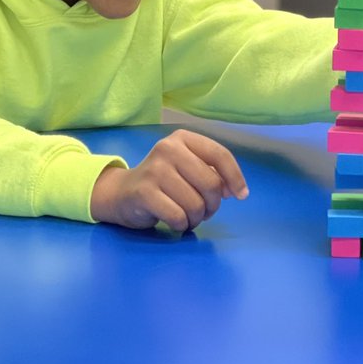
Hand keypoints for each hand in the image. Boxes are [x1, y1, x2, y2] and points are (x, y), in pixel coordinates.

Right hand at [90, 128, 248, 231]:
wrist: (121, 193)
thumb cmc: (163, 181)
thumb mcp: (187, 168)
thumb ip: (210, 172)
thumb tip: (232, 190)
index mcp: (183, 138)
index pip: (220, 154)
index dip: (235, 177)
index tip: (241, 195)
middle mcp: (169, 148)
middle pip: (210, 183)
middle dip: (213, 205)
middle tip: (205, 212)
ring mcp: (155, 170)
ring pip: (195, 203)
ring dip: (197, 218)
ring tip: (189, 217)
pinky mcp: (144, 192)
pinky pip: (178, 216)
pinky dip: (182, 225)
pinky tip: (176, 222)